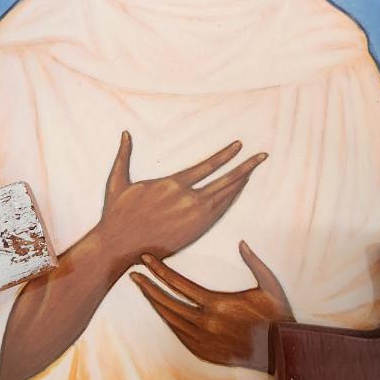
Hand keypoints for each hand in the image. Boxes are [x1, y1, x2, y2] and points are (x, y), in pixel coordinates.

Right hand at [101, 132, 266, 264]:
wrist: (118, 246)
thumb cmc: (116, 214)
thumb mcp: (117, 181)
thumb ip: (124, 155)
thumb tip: (125, 133)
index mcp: (172, 184)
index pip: (207, 166)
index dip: (225, 155)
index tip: (239, 145)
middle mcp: (187, 199)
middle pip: (225, 180)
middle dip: (245, 167)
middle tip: (263, 156)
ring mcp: (194, 217)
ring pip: (225, 197)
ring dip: (240, 183)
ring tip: (253, 171)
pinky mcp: (195, 232)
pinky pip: (219, 213)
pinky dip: (231, 201)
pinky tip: (238, 192)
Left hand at [130, 241, 292, 372]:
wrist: (281, 352)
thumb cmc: (277, 316)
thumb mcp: (270, 285)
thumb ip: (254, 262)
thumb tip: (242, 242)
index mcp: (218, 304)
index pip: (179, 284)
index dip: (159, 270)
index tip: (145, 259)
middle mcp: (206, 323)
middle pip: (167, 302)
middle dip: (148, 286)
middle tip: (133, 274)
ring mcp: (203, 340)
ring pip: (170, 319)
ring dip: (155, 303)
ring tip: (144, 290)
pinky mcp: (204, 353)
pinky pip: (178, 334)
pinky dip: (168, 321)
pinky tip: (162, 311)